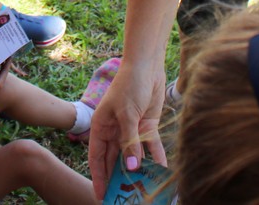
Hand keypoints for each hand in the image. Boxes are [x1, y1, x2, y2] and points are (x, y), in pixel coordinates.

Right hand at [89, 59, 167, 199]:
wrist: (147, 66)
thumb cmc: (129, 85)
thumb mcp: (127, 114)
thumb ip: (129, 142)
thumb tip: (132, 168)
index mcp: (101, 127)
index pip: (97, 158)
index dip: (99, 177)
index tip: (101, 196)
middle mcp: (114, 131)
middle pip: (115, 160)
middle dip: (119, 179)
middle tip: (125, 198)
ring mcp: (131, 130)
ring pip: (133, 156)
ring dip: (139, 170)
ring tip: (144, 189)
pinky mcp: (147, 126)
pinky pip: (150, 146)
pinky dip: (155, 157)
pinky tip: (160, 170)